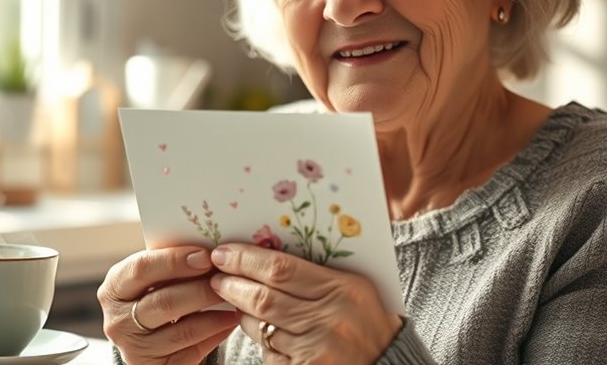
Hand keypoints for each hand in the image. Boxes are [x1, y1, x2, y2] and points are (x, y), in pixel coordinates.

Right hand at [97, 246, 241, 364]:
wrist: (145, 338)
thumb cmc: (154, 296)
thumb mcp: (151, 279)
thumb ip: (170, 264)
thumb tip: (211, 248)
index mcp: (114, 288)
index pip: (142, 268)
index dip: (175, 260)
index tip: (206, 256)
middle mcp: (118, 321)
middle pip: (165, 301)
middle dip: (202, 289)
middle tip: (228, 279)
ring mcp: (133, 348)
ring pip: (182, 330)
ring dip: (215, 314)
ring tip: (236, 301)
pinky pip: (191, 351)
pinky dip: (214, 334)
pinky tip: (229, 321)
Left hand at [208, 243, 401, 364]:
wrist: (389, 364)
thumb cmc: (369, 323)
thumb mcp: (354, 288)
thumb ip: (316, 272)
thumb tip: (264, 253)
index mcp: (344, 289)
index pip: (281, 268)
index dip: (245, 259)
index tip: (224, 253)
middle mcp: (331, 320)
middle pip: (264, 297)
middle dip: (232, 284)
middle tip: (217, 276)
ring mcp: (317, 351)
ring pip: (260, 326)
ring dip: (241, 312)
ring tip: (234, 301)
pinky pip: (269, 355)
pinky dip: (260, 342)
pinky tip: (260, 331)